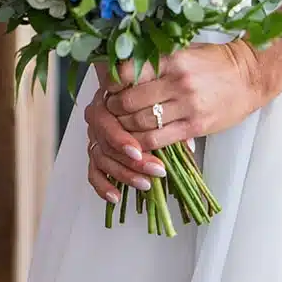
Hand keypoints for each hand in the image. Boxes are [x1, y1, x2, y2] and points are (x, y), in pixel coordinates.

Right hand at [85, 84, 167, 205]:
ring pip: (102, 158)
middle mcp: (99, 113)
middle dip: (130, 160)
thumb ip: (169, 118)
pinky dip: (102, 185)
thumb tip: (187, 145)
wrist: (141, 85)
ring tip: (147, 184)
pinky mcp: (95, 150)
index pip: (109, 120)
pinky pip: (93, 171)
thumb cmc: (154, 91)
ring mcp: (95, 133)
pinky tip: (115, 197)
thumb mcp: (160, 96)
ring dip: (124, 174)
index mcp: (111, 95)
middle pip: (107, 142)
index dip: (122, 138)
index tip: (139, 152)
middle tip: (154, 170)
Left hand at [102, 42, 264, 151]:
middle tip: (111, 110)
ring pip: (141, 123)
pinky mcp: (195, 126)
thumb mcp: (186, 51)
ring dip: (126, 128)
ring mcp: (187, 106)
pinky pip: (159, 140)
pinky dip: (143, 144)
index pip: (129, 72)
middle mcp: (178, 82)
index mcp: (173, 59)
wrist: (251, 76)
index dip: (113, 83)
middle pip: (130, 102)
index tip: (109, 87)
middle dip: (115, 109)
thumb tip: (126, 68)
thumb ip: (159, 60)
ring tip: (123, 126)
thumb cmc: (217, 61)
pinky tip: (138, 142)